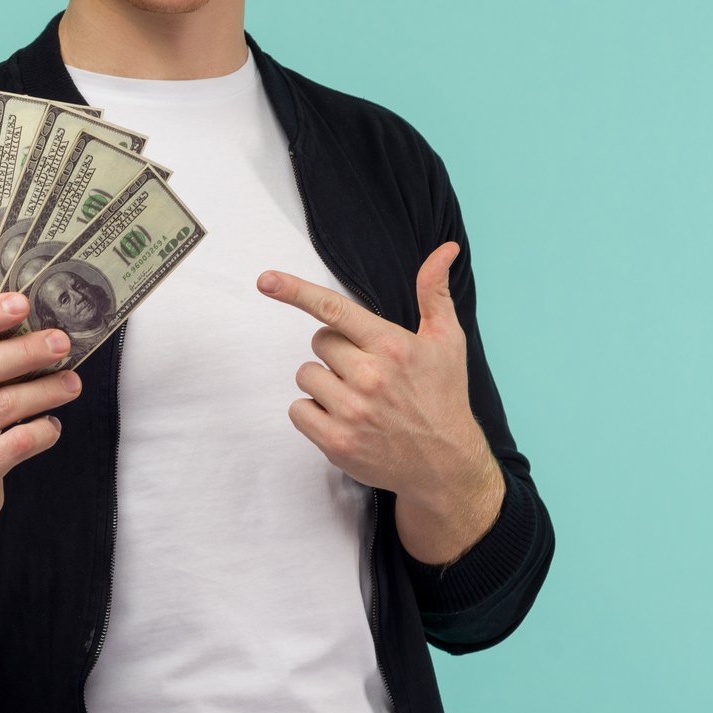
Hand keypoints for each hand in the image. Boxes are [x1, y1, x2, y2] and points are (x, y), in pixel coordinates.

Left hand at [257, 245, 502, 559]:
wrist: (446, 464)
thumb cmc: (444, 396)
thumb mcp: (448, 341)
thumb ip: (434, 292)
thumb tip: (445, 249)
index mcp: (392, 346)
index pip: (334, 310)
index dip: (295, 291)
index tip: (265, 280)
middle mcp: (370, 377)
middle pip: (318, 343)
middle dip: (336, 352)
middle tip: (366, 371)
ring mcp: (352, 412)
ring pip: (306, 376)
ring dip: (324, 383)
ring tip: (357, 398)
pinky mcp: (337, 443)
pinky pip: (298, 410)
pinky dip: (313, 413)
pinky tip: (343, 419)